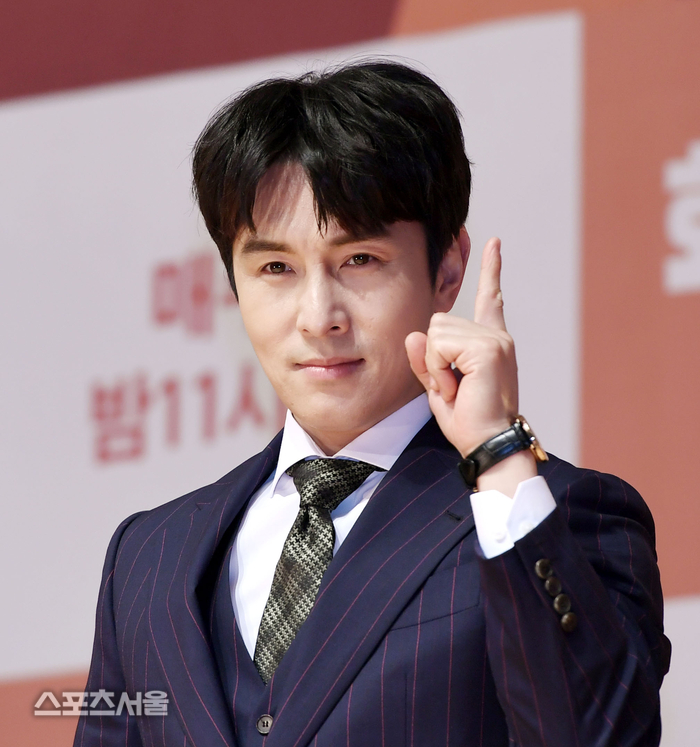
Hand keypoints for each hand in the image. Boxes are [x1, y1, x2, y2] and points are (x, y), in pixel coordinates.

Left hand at [405, 237, 535, 490]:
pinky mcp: (487, 347)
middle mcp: (496, 335)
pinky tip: (458, 386)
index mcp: (490, 341)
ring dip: (435, 366)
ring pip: (435, 333)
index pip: (490, 298)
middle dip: (432, 358)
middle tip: (453, 386)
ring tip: (457, 388)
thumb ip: (425, 359)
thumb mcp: (438, 386)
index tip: (494, 242)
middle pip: (438, 323)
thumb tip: (415, 334)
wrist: (488, 444)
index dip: (491, 270)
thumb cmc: (468, 421)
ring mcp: (494, 339)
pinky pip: (438, 346)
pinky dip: (437, 370)